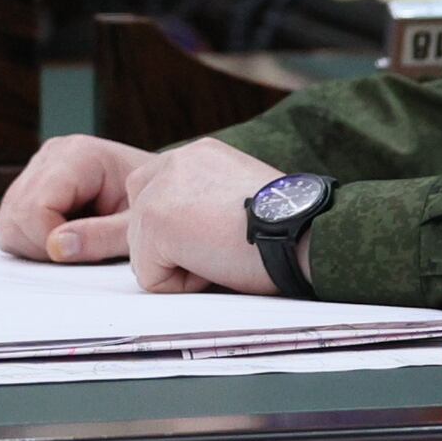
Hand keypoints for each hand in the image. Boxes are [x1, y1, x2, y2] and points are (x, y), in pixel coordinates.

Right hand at [0, 135, 162, 263]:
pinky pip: (12, 223)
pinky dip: (34, 240)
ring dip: (37, 245)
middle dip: (43, 245)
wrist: (166, 191)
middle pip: (16, 214)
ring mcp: (40, 168)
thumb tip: (56, 247)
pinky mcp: (33, 185)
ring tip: (78, 243)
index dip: (52, 241)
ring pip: (9, 221)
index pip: (36, 208)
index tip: (85, 252)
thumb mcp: (138, 225)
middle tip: (83, 251)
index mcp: (78, 154)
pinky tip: (67, 237)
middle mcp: (52, 154)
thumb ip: (100, 237)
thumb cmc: (157, 203)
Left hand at [117, 136, 282, 295]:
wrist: (303, 233)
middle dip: (169, 246)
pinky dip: (180, 285)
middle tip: (219, 248)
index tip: (221, 235)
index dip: (182, 228)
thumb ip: (208, 198)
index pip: (157, 192)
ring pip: (143, 250)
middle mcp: (175, 161)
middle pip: (139, 218)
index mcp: (199, 155)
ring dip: (180, 265)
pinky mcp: (153, 221)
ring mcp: (159, 190)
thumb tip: (189, 230)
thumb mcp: (244, 195)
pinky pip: (150, 276)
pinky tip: (216, 266)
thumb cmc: (288, 226)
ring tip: (223, 254)